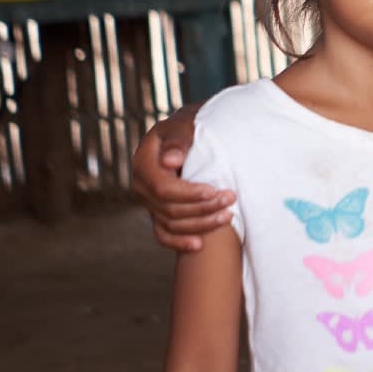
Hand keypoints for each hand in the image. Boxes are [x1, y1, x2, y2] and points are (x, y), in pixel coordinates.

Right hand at [129, 106, 233, 251]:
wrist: (188, 135)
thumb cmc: (189, 127)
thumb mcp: (184, 126)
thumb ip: (178, 141)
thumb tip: (170, 160)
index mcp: (143, 163)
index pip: (163, 188)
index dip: (189, 194)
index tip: (214, 190)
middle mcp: (141, 185)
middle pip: (169, 209)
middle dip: (202, 208)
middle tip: (231, 199)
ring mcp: (148, 202)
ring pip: (170, 224)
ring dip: (200, 225)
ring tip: (227, 216)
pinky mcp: (157, 213)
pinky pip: (163, 234)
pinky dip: (179, 242)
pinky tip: (198, 245)